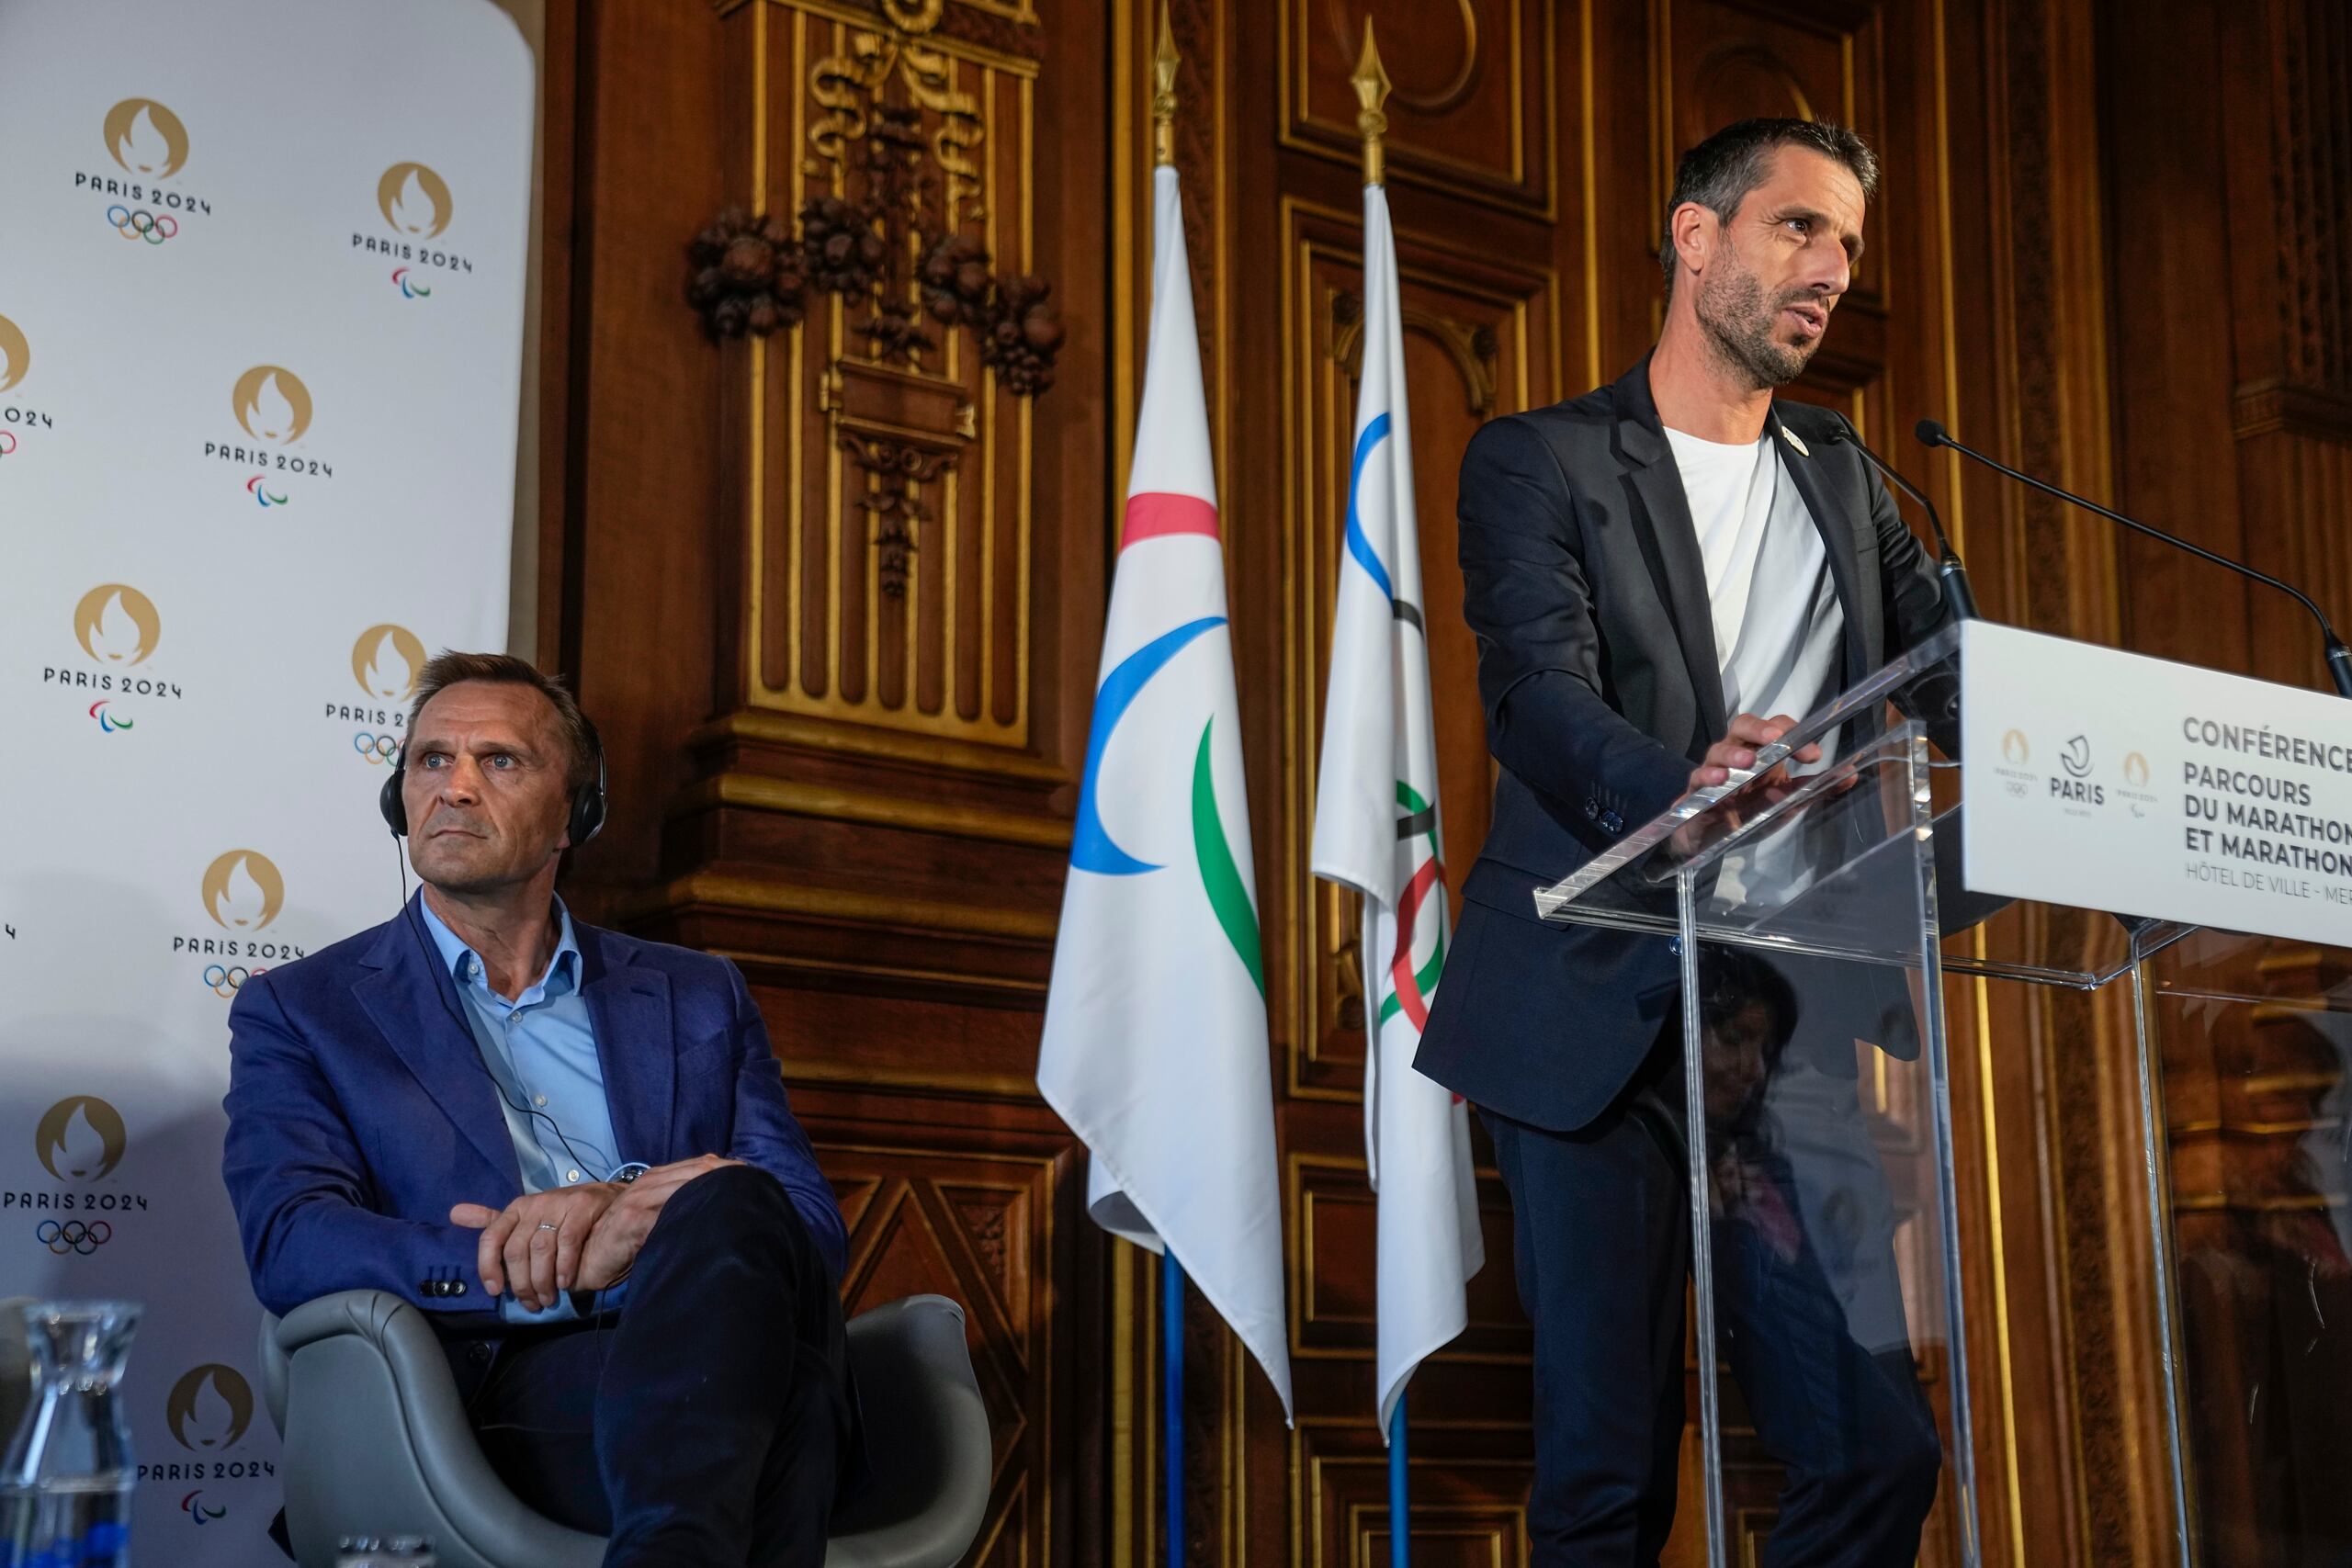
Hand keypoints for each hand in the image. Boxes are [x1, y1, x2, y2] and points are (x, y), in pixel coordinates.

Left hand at [451, 1183, 622, 1311]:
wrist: (609, 1201)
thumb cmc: (562, 1217)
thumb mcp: (526, 1220)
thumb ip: (493, 1222)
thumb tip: (454, 1214)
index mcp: (516, 1209)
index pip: (491, 1237)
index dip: (489, 1266)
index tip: (496, 1291)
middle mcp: (534, 1204)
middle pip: (516, 1250)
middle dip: (521, 1283)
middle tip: (531, 1303)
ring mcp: (559, 1204)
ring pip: (541, 1248)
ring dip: (543, 1280)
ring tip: (548, 1298)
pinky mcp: (582, 1207)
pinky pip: (567, 1241)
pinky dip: (564, 1267)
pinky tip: (566, 1283)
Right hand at [571, 1155, 744, 1293]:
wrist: (590, 1254)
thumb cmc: (627, 1239)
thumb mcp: (655, 1214)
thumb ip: (679, 1201)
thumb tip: (720, 1198)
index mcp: (657, 1177)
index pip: (700, 1164)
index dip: (728, 1169)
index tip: (754, 1176)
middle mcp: (649, 1182)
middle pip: (697, 1172)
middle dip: (728, 1177)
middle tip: (756, 1186)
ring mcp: (640, 1199)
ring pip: (686, 1188)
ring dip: (714, 1193)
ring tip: (741, 1199)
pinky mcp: (633, 1220)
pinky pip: (666, 1215)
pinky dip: (689, 1215)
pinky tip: (710, 1220)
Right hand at [1671, 714, 1824, 859]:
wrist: (1710, 839)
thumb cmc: (1747, 812)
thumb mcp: (1786, 801)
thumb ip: (1815, 789)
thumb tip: (1851, 774)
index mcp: (1760, 752)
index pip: (1776, 728)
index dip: (1793, 733)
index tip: (1814, 756)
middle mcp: (1735, 754)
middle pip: (1743, 725)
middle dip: (1759, 729)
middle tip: (1776, 739)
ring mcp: (1713, 771)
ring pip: (1718, 750)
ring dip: (1733, 753)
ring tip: (1748, 761)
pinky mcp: (1695, 793)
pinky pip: (1697, 779)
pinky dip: (1707, 777)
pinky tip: (1719, 782)